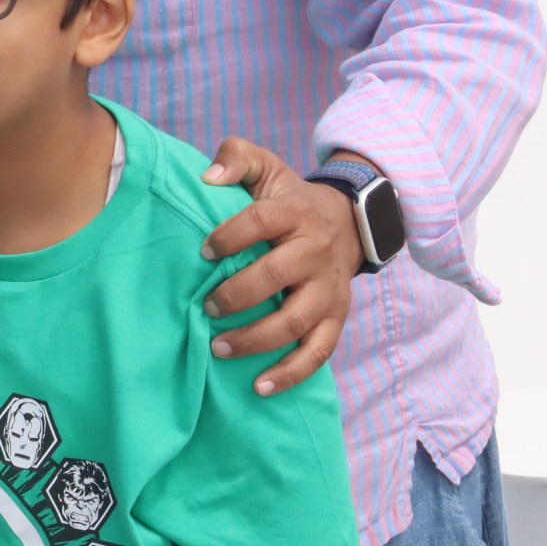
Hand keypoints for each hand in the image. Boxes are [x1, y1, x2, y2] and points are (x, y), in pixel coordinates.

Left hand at [199, 139, 361, 394]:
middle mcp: (315, 252)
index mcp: (294, 214)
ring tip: (218, 347)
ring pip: (297, 321)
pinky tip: (260, 388)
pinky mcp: (336, 319)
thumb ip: (236, 157)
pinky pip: (318, 352)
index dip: (229, 236)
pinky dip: (291, 373)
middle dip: (236, 294)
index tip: (201, 252)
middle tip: (205, 306)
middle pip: (277, 275)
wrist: (345, 222)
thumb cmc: (287, 200)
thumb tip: (208, 177)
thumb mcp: (266, 168)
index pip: (260, 222)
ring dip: (256, 339)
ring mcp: (328, 290)